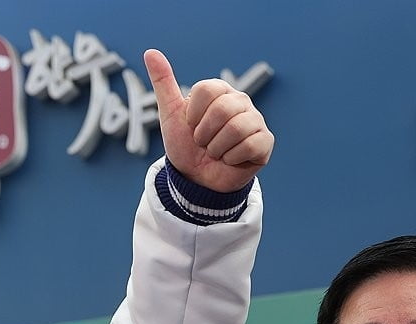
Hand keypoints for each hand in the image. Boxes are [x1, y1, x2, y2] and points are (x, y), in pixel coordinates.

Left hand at [144, 49, 273, 192]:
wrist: (195, 179)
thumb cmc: (185, 145)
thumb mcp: (170, 114)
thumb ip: (163, 83)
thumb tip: (150, 52)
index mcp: (220, 91)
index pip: (206, 90)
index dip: (192, 114)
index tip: (191, 125)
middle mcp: (241, 101)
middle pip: (223, 109)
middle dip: (204, 134)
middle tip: (203, 142)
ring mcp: (255, 121)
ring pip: (236, 129)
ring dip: (216, 148)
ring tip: (215, 152)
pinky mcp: (265, 142)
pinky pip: (249, 146)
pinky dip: (231, 158)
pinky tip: (230, 159)